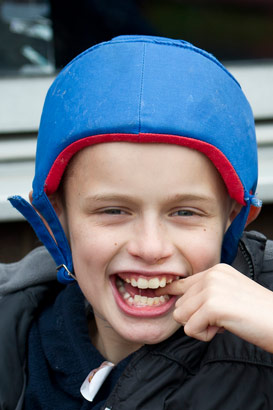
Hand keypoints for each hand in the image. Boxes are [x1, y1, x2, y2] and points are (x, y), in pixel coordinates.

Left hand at [156, 264, 272, 351]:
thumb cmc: (256, 313)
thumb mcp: (230, 294)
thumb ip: (207, 294)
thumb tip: (180, 304)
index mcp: (216, 271)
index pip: (182, 282)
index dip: (170, 292)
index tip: (156, 293)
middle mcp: (211, 275)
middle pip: (179, 304)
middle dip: (195, 319)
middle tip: (220, 321)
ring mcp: (212, 288)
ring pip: (181, 316)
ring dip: (199, 327)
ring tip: (223, 323)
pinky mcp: (213, 305)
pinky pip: (190, 328)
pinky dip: (205, 335)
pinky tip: (224, 328)